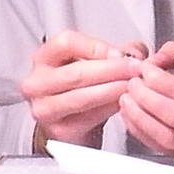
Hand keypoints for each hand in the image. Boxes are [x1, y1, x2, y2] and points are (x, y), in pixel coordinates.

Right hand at [23, 31, 146, 149]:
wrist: (76, 121)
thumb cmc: (85, 85)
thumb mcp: (98, 60)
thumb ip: (118, 51)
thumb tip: (135, 53)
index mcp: (45, 57)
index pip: (66, 43)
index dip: (97, 47)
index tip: (121, 53)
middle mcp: (38, 82)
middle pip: (75, 72)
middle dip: (112, 70)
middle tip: (136, 69)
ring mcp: (44, 108)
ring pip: (81, 97)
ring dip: (113, 90)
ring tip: (132, 85)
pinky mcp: (58, 130)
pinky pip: (88, 118)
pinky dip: (110, 108)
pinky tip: (124, 102)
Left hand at [117, 41, 173, 156]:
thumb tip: (154, 60)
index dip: (158, 79)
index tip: (146, 68)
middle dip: (145, 96)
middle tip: (133, 82)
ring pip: (166, 135)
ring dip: (139, 115)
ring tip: (127, 97)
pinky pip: (158, 146)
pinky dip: (138, 129)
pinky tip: (130, 113)